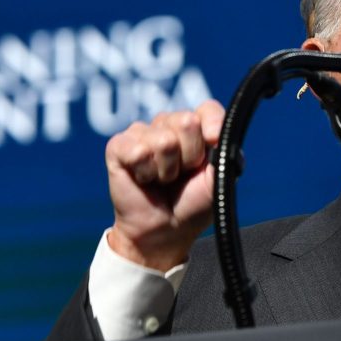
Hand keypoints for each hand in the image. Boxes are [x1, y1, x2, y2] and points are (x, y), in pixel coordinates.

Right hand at [105, 100, 224, 270]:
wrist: (165, 230)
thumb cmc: (191, 205)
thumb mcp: (217, 179)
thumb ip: (222, 150)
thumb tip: (216, 132)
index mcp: (195, 129)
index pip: (208, 109)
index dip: (212, 126)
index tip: (211, 148)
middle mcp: (168, 125)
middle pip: (187, 121)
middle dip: (189, 156)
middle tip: (181, 175)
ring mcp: (142, 133)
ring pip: (163, 140)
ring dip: (166, 170)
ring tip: (162, 180)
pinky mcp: (118, 146)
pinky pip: (137, 150)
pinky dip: (144, 172)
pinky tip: (143, 179)